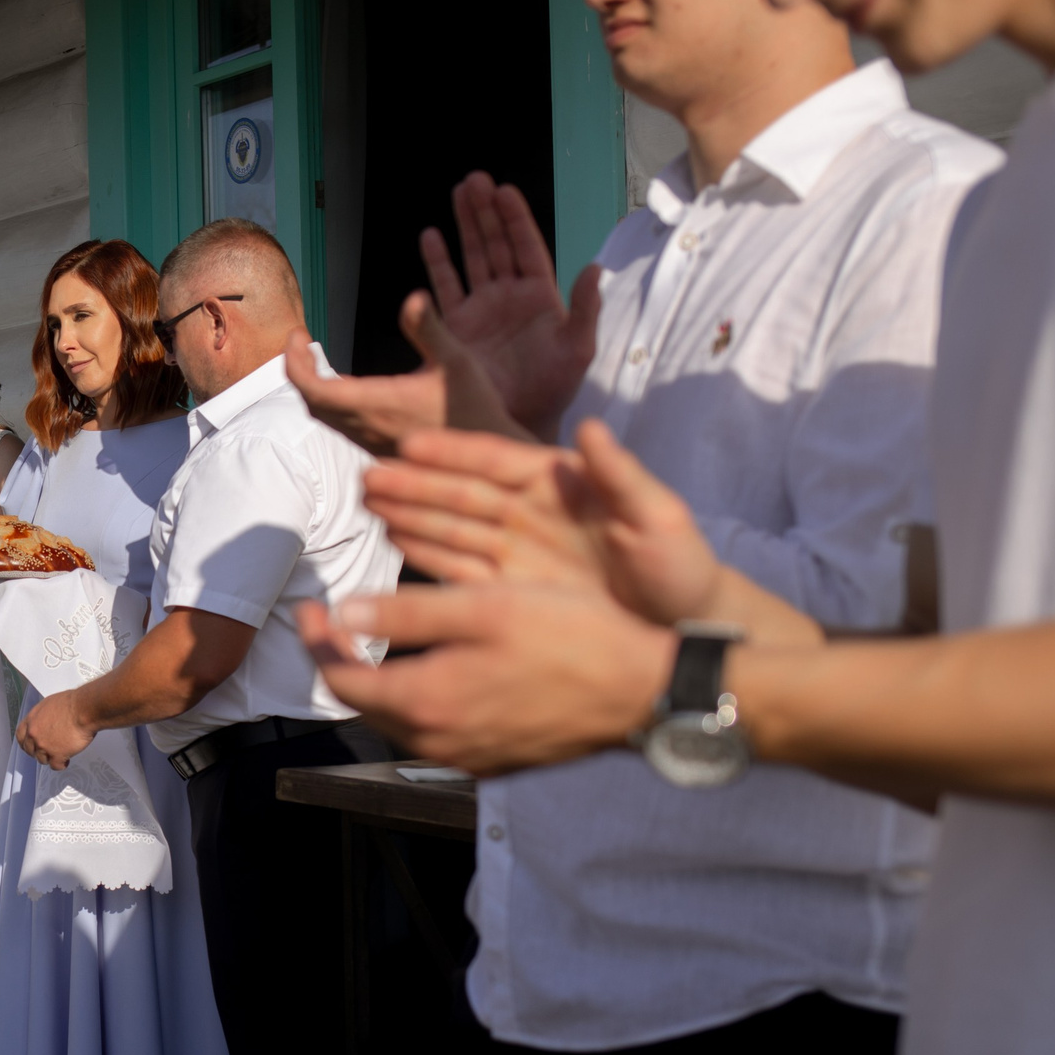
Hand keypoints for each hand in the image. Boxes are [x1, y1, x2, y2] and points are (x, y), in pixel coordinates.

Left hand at [17, 689, 96, 770]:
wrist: (84, 710)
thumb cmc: (72, 703)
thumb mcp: (49, 704)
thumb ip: (42, 717)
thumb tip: (45, 722)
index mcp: (31, 720)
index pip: (21, 736)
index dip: (27, 742)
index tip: (32, 745)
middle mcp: (34, 734)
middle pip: (30, 750)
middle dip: (39, 751)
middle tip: (49, 750)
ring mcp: (44, 746)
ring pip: (42, 759)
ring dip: (50, 757)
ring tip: (61, 752)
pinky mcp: (57, 755)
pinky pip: (55, 766)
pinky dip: (62, 764)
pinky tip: (67, 759)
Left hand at [284, 290, 530, 456]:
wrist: (486, 461)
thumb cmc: (474, 407)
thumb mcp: (456, 360)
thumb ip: (429, 329)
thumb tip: (414, 297)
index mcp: (378, 403)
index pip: (313, 388)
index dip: (294, 362)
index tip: (298, 335)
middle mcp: (366, 426)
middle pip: (311, 402)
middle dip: (298, 369)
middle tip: (301, 342)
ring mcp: (369, 441)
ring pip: (324, 416)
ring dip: (313, 386)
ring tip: (316, 358)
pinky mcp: (377, 448)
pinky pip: (340, 424)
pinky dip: (330, 400)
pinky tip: (344, 383)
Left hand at [298, 586, 675, 773]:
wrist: (645, 691)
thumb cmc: (572, 637)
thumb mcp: (485, 607)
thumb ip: (406, 615)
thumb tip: (340, 615)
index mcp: (428, 702)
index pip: (342, 681)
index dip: (317, 642)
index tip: (311, 606)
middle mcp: (440, 742)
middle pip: (364, 708)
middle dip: (340, 664)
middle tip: (331, 622)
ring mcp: (469, 758)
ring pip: (398, 722)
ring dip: (376, 685)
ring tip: (371, 643)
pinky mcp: (496, 760)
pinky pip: (434, 733)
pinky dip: (414, 701)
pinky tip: (428, 671)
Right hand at [363, 423, 729, 626]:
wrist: (686, 629)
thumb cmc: (679, 566)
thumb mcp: (658, 517)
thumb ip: (621, 474)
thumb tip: (591, 425)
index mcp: (562, 483)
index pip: (497, 459)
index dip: (454, 451)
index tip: (410, 444)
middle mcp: (531, 511)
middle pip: (463, 492)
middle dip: (415, 483)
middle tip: (368, 475)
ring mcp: (518, 550)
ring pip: (453, 527)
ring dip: (411, 513)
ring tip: (369, 503)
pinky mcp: (512, 589)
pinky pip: (460, 567)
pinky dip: (427, 553)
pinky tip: (396, 540)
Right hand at [419, 173, 601, 438]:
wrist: (519, 422)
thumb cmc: (554, 390)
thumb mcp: (578, 350)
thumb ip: (586, 309)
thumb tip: (596, 268)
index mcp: (539, 296)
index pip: (526, 247)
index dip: (515, 218)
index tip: (504, 190)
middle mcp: (509, 296)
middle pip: (496, 243)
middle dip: (485, 211)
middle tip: (475, 180)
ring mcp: (481, 309)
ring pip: (472, 257)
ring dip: (464, 225)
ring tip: (457, 193)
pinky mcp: (456, 326)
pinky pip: (446, 286)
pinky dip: (437, 262)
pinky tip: (431, 236)